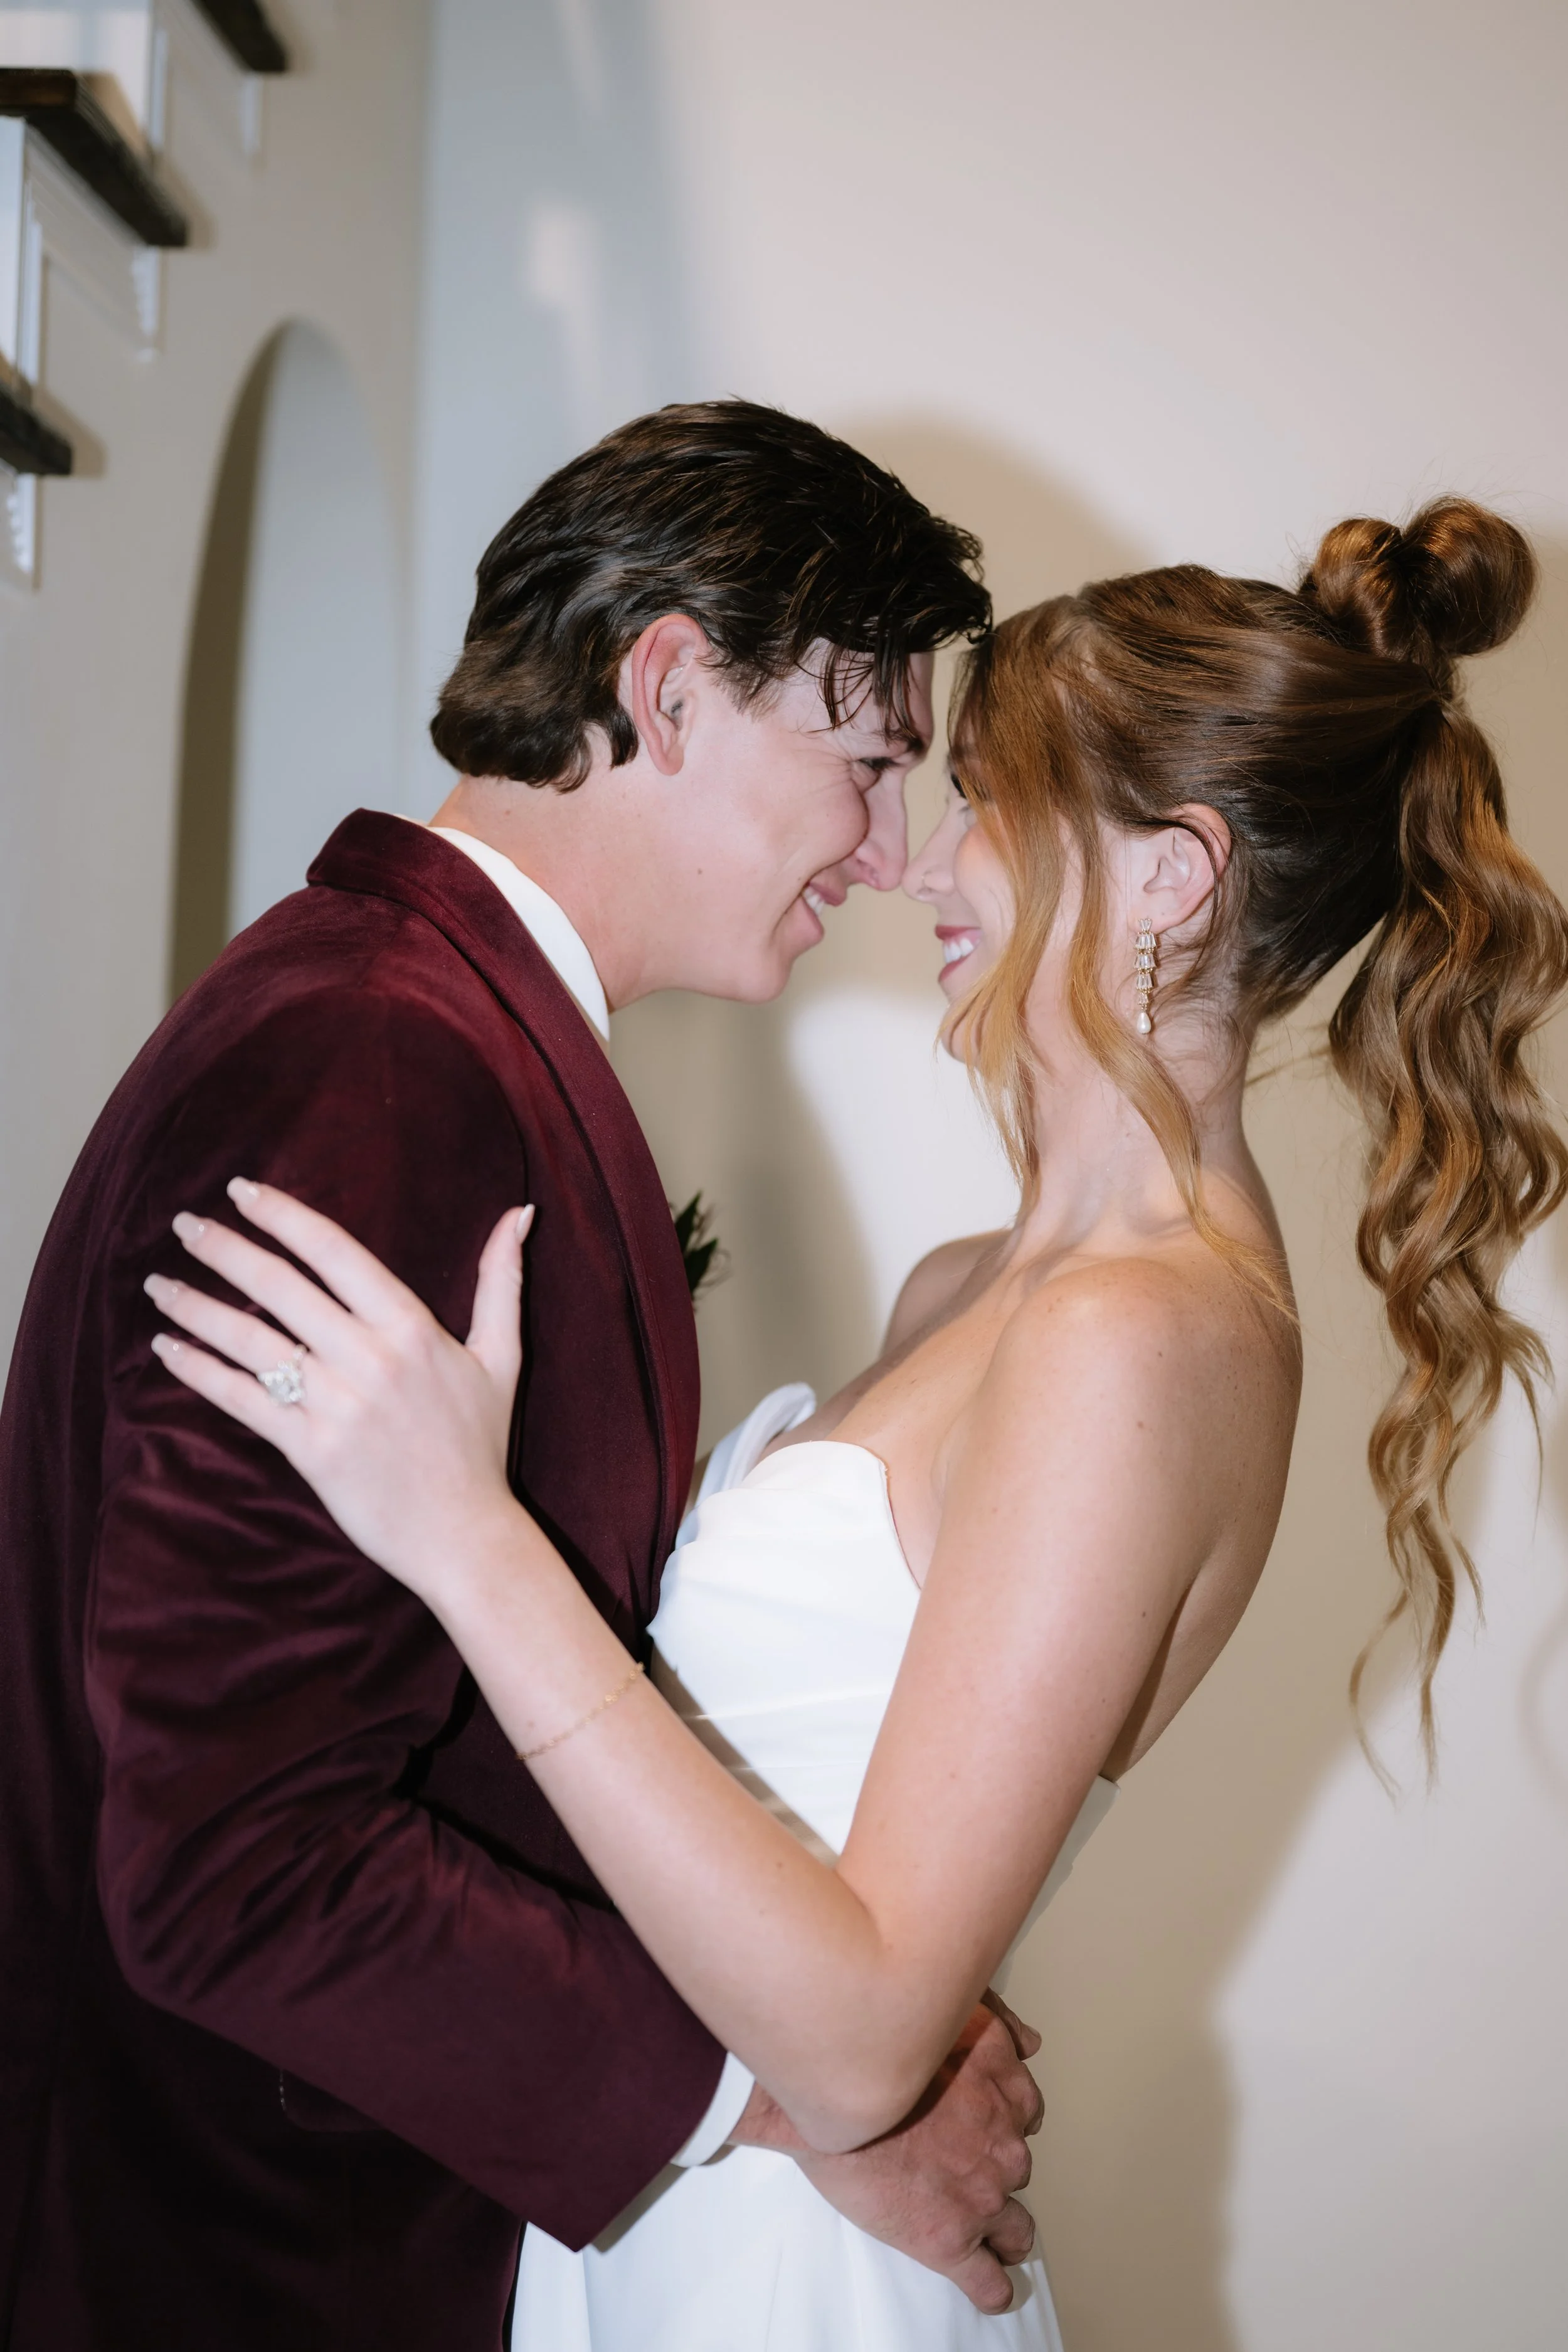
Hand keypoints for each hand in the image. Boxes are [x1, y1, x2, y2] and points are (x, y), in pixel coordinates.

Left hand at [145, 1180, 531, 1605]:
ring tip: (159, 1284)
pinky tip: (168, 1348)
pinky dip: (200, 1371)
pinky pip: (241, 1400)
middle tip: (185, 1223)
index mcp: (412, 1327)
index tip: (242, 1191)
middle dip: (225, 1249)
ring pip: (251, 1341)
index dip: (282, 1216)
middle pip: (280, 1287)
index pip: (334, 1252)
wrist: (466, 1536)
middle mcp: (369, 1358)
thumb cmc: (482, 1446)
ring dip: (197, 1307)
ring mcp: (336, 1405)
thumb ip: (502, 1281)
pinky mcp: (310, 1450)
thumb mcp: (503, 1357)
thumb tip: (519, 1214)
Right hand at [733, 1997, 1043, 2313]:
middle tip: (953, 2170)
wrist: (836, 2095)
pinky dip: (992, 2287)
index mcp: (1002, 2089)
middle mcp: (1002, 2143)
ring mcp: (982, 2195)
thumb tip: (1029, 2044)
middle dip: (990, 2171)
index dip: (1001, 2125)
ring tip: (978, 2232)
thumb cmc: (881, 2050)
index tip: (982, 2131)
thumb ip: (996, 2021)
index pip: (1026, 2116)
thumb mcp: (952, 2010)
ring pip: (1016, 2229)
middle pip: (1015, 2170)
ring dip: (1001, 2231)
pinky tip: (986, 2285)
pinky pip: (989, 2282)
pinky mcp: (951, 2240)